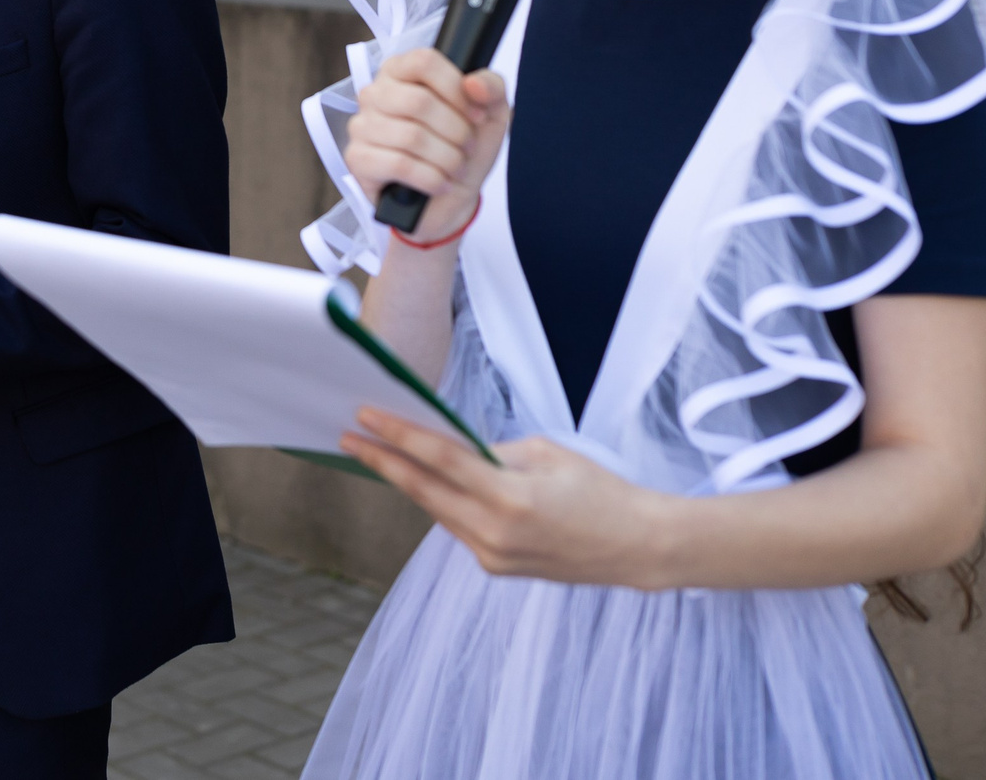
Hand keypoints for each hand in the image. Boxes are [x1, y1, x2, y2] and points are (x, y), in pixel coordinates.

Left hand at [341, 408, 673, 588]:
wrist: (636, 546)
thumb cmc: (599, 490)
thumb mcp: (546, 453)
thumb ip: (491, 452)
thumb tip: (449, 448)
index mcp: (510, 498)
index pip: (439, 459)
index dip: (397, 436)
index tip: (365, 417)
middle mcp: (494, 533)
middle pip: (424, 490)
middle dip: (383, 461)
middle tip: (349, 437)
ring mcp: (492, 556)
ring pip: (436, 511)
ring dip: (409, 482)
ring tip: (378, 453)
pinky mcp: (495, 567)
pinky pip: (457, 527)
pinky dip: (440, 503)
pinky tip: (424, 483)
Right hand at [342, 48, 509, 243]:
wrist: (451, 197)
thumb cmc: (463, 147)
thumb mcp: (490, 113)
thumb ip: (491, 87)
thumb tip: (473, 83)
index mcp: (401, 71)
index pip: (424, 62)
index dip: (456, 89)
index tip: (477, 114)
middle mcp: (375, 93)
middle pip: (418, 101)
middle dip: (456, 131)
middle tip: (466, 147)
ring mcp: (362, 126)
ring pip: (411, 136)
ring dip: (446, 158)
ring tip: (455, 167)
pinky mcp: (358, 159)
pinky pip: (398, 165)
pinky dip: (430, 178)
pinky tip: (439, 183)